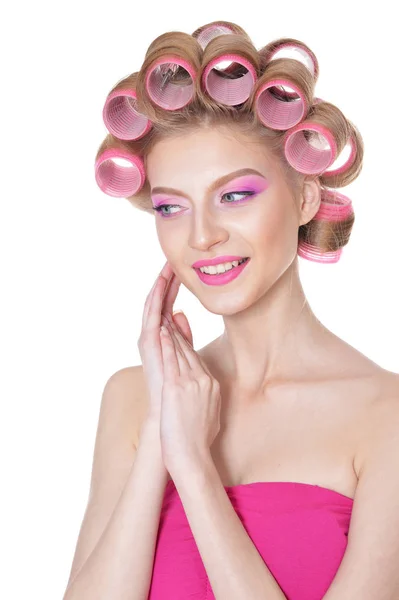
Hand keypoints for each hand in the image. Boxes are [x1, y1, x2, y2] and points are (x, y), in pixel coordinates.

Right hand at [137, 261, 193, 423]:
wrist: (170, 416)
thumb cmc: (179, 393)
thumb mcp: (186, 358)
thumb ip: (184, 337)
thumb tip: (181, 314)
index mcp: (164, 339)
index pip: (169, 306)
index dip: (175, 288)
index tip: (183, 269)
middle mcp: (154, 338)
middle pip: (160, 303)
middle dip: (166, 281)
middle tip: (172, 259)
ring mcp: (150, 342)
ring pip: (154, 307)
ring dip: (159, 286)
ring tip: (166, 266)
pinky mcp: (148, 346)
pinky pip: (151, 318)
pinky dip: (155, 301)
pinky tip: (160, 285)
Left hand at [158, 313, 220, 476]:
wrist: (192, 458)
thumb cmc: (198, 442)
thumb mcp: (210, 416)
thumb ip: (208, 399)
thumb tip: (207, 393)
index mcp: (212, 386)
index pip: (197, 358)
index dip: (185, 343)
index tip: (178, 330)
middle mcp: (204, 381)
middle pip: (189, 351)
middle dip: (178, 332)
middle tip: (169, 314)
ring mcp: (191, 383)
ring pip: (180, 351)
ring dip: (171, 332)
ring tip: (163, 316)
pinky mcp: (176, 388)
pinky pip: (171, 360)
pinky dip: (167, 343)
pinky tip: (162, 330)